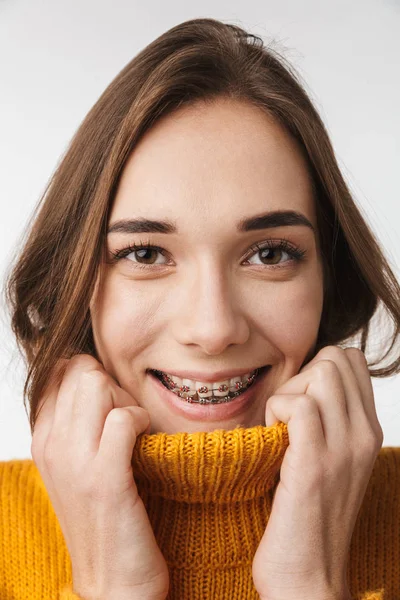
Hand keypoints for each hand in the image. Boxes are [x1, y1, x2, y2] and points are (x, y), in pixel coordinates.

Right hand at [31, 354, 168, 599]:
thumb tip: (98, 377)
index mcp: (43, 438)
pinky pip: (123, 417)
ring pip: (97, 384)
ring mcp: (75, 461)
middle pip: (80, 370)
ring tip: (134, 429)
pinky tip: (145, 440)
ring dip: (125, 399)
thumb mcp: (78, 463)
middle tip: (125, 415)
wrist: (112, 580)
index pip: (59, 371)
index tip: (108, 404)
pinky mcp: (105, 478)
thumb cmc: (104, 515)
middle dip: (111, 382)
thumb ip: (78, 421)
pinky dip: (141, 420)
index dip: (92, 376)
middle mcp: (51, 445)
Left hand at [252, 346, 382, 599]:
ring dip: (289, 393)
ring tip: (281, 429)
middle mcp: (365, 434)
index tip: (299, 402)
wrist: (308, 576)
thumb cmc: (306, 514)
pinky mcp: (315, 464)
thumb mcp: (329, 459)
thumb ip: (325, 420)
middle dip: (302, 376)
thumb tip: (300, 383)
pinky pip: (298, 405)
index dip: (316, 370)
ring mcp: (344, 448)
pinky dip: (276, 412)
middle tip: (288, 416)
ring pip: (321, 372)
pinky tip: (272, 440)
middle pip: (335, 358)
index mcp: (369, 430)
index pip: (351, 361)